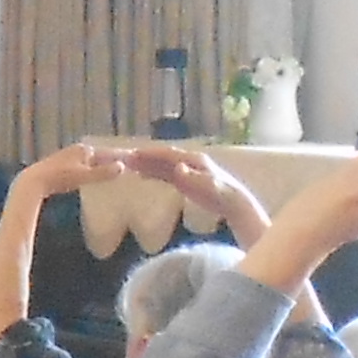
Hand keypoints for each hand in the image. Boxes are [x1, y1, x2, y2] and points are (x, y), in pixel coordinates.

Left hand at [23, 140, 121, 193]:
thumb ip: (102, 173)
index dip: (121, 157)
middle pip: (100, 155)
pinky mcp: (63, 165)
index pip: (108, 152)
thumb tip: (122, 167)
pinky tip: (94, 177)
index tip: (135, 159)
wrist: (35, 181)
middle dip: (113, 159)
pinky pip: (84, 165)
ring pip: (91, 160)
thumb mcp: (83, 176)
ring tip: (115, 171)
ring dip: (102, 165)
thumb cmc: (60, 178)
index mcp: (85, 149)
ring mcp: (69, 157)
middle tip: (128, 165)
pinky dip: (92, 169)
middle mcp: (78, 150)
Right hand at [129, 141, 267, 240]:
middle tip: (123, 157)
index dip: (151, 154)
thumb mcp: (211, 188)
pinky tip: (141, 176)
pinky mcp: (186, 179)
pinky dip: (152, 172)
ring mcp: (187, 169)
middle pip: (162, 156)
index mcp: (194, 160)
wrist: (235, 203)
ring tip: (126, 165)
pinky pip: (165, 173)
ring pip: (162, 163)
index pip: (168, 154)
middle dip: (143, 156)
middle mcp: (189, 161)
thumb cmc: (223, 195)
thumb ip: (195, 179)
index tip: (133, 154)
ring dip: (145, 163)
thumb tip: (178, 168)